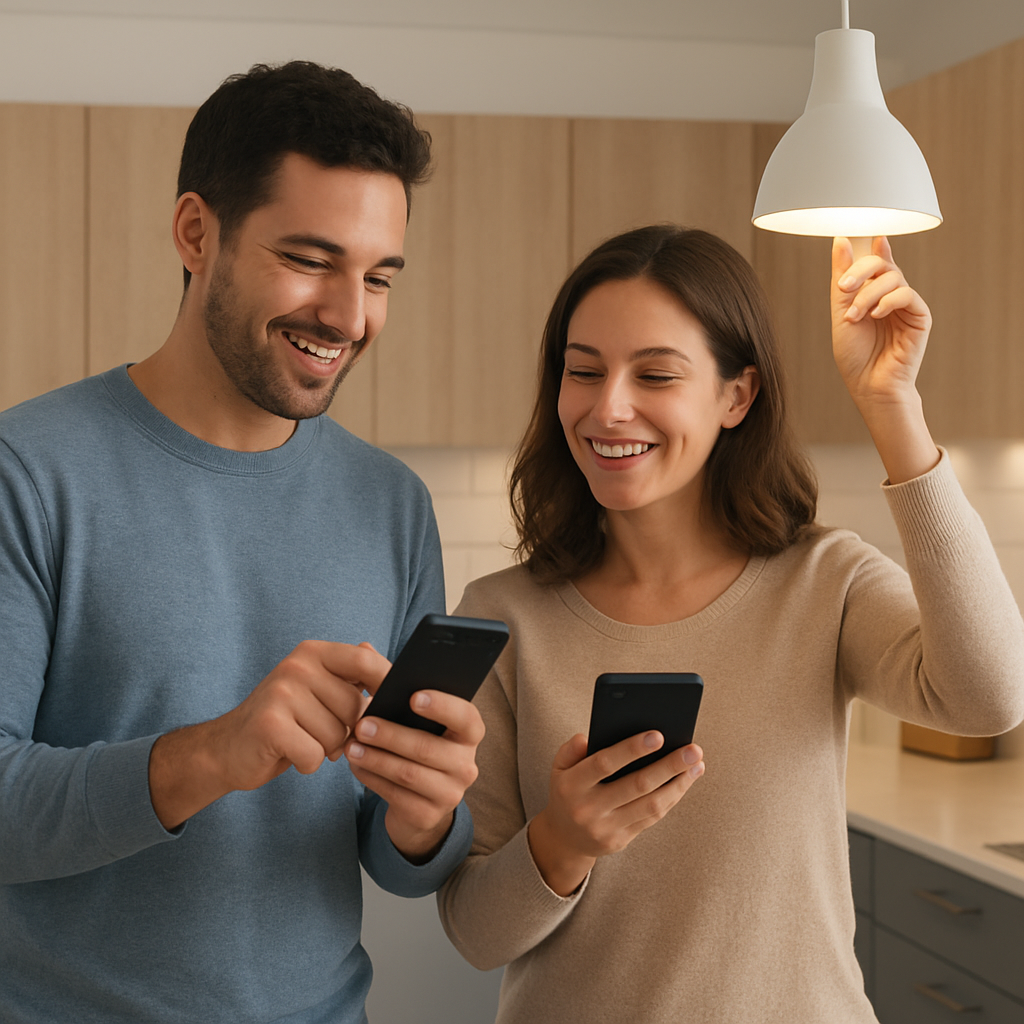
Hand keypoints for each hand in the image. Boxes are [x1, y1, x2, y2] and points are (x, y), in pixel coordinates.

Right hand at [150, 640, 386, 828]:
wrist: (227, 748)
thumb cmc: (284, 721)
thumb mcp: (316, 689)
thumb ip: (346, 672)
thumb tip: (374, 651)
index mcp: (313, 652)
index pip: (364, 662)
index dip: (386, 684)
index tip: (396, 704)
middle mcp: (297, 666)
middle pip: (355, 707)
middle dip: (347, 730)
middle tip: (320, 732)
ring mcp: (282, 693)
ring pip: (338, 735)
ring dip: (326, 749)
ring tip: (302, 740)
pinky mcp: (271, 725)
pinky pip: (315, 754)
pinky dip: (308, 763)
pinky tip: (290, 754)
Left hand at [344, 691, 484, 862]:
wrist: (422, 802)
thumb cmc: (419, 748)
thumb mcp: (423, 730)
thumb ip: (409, 713)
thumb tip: (379, 700)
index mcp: (469, 736)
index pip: (466, 718)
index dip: (442, 706)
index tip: (413, 697)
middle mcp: (466, 766)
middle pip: (427, 748)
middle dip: (391, 735)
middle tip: (362, 725)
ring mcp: (450, 794)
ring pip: (408, 773)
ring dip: (376, 758)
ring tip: (352, 746)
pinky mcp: (428, 816)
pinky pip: (395, 794)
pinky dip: (372, 778)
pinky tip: (356, 765)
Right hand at [528, 732, 704, 896]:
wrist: (564, 838)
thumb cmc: (567, 791)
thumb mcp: (559, 767)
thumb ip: (570, 749)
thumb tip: (586, 737)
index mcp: (572, 785)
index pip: (604, 763)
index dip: (632, 749)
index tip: (658, 735)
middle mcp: (588, 809)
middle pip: (636, 785)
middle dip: (669, 766)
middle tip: (693, 749)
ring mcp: (606, 828)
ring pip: (650, 805)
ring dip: (678, 783)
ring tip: (697, 764)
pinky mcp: (620, 841)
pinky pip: (652, 817)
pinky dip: (671, 797)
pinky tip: (685, 781)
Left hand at [831, 235, 931, 405]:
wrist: (869, 386)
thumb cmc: (854, 355)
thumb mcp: (840, 312)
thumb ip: (842, 278)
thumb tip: (841, 240)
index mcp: (872, 292)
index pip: (871, 260)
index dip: (864, 245)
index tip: (850, 234)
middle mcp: (890, 295)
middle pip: (881, 263)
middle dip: (860, 270)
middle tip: (843, 287)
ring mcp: (906, 305)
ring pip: (892, 277)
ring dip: (868, 294)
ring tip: (854, 316)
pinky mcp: (920, 316)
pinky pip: (907, 294)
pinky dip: (888, 301)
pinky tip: (875, 315)